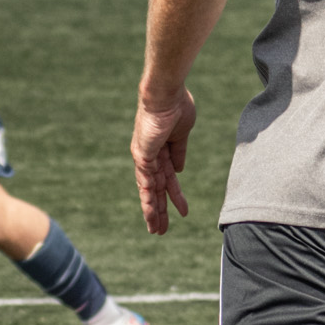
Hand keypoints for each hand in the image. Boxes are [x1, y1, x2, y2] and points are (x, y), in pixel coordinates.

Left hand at [131, 86, 196, 233]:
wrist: (166, 93)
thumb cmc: (177, 106)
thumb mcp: (182, 133)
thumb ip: (179, 152)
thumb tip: (179, 169)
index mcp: (161, 150)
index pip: (166, 179)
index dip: (174, 196)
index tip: (182, 211)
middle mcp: (150, 156)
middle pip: (156, 189)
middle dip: (160, 210)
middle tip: (162, 230)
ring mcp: (144, 157)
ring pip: (149, 190)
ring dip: (153, 211)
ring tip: (157, 230)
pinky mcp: (142, 155)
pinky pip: (145, 181)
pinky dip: (148, 197)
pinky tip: (151, 212)